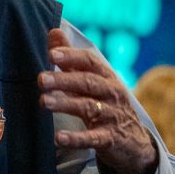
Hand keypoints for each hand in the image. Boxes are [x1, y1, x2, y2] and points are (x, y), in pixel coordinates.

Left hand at [37, 29, 157, 173]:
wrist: (133, 142)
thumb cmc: (105, 104)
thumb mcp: (91, 80)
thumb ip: (71, 59)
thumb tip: (53, 31)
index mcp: (105, 77)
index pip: (90, 61)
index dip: (71, 56)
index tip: (51, 54)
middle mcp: (111, 93)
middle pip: (88, 82)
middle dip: (64, 79)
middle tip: (41, 79)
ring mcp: (112, 116)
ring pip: (89, 107)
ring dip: (65, 103)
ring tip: (44, 101)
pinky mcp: (110, 138)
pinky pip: (93, 138)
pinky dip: (77, 138)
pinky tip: (59, 138)